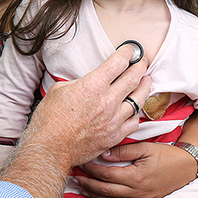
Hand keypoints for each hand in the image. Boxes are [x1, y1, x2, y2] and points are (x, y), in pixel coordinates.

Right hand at [0, 45, 150, 197]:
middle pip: (133, 78)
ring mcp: (114, 119)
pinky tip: (136, 109)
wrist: (51, 147)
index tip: (130, 50)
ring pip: (139, 99)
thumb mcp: (58, 90)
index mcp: (93, 85)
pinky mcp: (115, 135)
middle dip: (140, 66)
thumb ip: (77, 83)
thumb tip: (83, 83)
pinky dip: (136, 113)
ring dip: (144, 87)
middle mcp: (108, 101)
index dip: (127, 53)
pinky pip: (134, 121)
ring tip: (146, 81)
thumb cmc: (50, 120)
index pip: (118, 63)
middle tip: (143, 62)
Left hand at [74, 142, 197, 197]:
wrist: (188, 168)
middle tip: (75, 177)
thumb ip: (123, 151)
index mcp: (136, 176)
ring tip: (84, 189)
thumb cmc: (166, 155)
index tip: (80, 164)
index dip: (90, 170)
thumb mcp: (145, 148)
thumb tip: (103, 153)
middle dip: (88, 184)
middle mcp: (138, 191)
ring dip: (96, 197)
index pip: (106, 174)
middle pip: (105, 191)